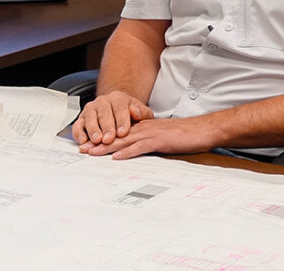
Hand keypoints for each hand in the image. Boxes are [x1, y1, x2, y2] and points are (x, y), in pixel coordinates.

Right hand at [72, 91, 153, 150]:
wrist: (117, 110)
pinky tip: (83, 141)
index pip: (120, 108)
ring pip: (89, 118)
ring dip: (93, 130)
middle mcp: (102, 102)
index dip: (121, 121)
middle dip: (106, 127)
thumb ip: (142, 112)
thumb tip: (135, 111)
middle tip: (109, 139)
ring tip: (97, 140)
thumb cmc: (129, 114)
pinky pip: (78, 125)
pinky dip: (79, 133)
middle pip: (103, 113)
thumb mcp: (141, 112)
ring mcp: (90, 110)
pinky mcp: (81, 119)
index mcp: (118, 98)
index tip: (123, 132)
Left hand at [83, 117, 212, 159]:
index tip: (87, 145)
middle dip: (98, 142)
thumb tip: (134, 150)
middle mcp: (143, 128)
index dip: (101, 138)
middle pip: (115, 135)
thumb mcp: (161, 138)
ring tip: (91, 152)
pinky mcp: (159, 141)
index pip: (117, 133)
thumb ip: (147, 142)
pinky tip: (116, 157)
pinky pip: (140, 147)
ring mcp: (150, 133)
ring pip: (123, 140)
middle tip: (81, 149)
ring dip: (106, 147)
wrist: (201, 130)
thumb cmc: (183, 135)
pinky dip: (127, 152)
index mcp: (142, 127)